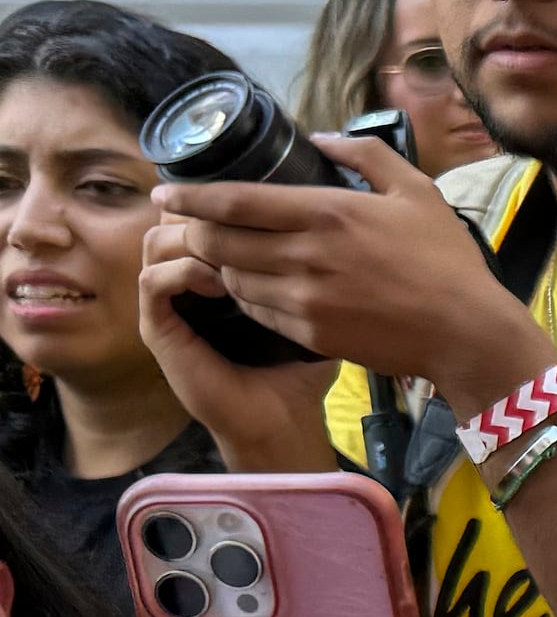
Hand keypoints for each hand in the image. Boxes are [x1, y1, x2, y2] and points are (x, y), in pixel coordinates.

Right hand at [134, 221, 345, 473]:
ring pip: (158, 241)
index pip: (205, 211)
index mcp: (218, 267)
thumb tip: (342, 223)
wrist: (282, 418)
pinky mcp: (159, 328)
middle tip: (245, 221)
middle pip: (177, 216)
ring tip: (234, 253)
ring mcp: (169, 302)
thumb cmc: (300, 365)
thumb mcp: (312, 305)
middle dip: (208, 211)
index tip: (262, 200)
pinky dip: (184, 271)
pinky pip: (154, 280)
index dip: (226, 199)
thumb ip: (315, 267)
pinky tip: (217, 281)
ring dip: (195, 238)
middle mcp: (187, 279)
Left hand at [150, 133, 545, 399]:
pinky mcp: (310, 332)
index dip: (189, 197)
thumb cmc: (446, 260)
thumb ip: (365, 156)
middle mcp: (306, 254)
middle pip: (217, 241)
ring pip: (231, 278)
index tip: (164, 192)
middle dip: (193, 232)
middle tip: (188, 226)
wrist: (465, 331)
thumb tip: (319, 138)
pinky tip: (256, 288)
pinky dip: (247, 297)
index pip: (233, 201)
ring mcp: (305, 298)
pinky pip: (257, 311)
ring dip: (219, 266)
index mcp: (327, 212)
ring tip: (221, 256)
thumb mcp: (416, 192)